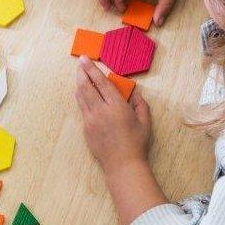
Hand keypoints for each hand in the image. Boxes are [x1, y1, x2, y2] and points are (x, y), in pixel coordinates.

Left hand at [74, 57, 151, 171]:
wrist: (122, 164)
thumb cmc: (136, 143)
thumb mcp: (145, 121)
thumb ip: (140, 104)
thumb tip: (134, 93)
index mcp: (117, 106)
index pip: (102, 83)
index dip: (92, 69)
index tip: (85, 59)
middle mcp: (101, 111)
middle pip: (87, 87)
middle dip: (82, 73)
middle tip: (80, 63)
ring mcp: (91, 120)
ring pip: (81, 97)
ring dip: (80, 84)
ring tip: (80, 76)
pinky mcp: (86, 128)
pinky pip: (82, 109)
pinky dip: (81, 98)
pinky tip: (82, 94)